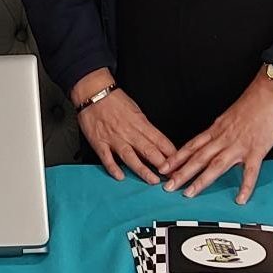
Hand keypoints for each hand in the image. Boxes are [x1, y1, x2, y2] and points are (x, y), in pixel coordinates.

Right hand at [71, 69, 175, 183]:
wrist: (93, 92)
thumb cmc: (114, 100)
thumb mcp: (136, 110)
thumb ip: (145, 128)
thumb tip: (157, 144)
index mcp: (140, 122)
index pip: (160, 140)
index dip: (171, 154)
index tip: (179, 164)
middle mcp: (128, 131)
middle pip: (148, 150)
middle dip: (162, 164)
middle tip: (172, 177)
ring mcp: (114, 138)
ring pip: (130, 156)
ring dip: (143, 170)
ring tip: (153, 180)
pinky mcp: (99, 142)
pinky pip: (107, 157)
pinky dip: (113, 167)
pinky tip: (120, 176)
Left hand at [159, 71, 272, 201]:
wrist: (272, 91)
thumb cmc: (254, 101)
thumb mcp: (231, 116)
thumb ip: (222, 131)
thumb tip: (215, 142)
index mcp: (217, 128)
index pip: (193, 145)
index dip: (177, 157)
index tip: (164, 167)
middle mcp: (224, 137)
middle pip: (199, 157)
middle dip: (182, 172)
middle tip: (168, 185)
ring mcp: (240, 144)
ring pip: (216, 165)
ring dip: (201, 180)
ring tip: (189, 193)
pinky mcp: (257, 149)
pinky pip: (250, 171)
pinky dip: (245, 186)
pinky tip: (240, 199)